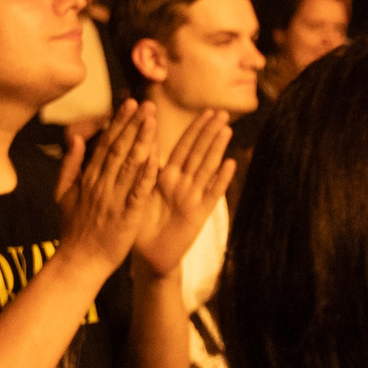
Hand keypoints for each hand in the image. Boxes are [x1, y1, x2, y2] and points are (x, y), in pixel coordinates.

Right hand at [55, 101, 160, 272]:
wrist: (80, 261)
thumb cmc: (74, 228)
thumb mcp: (63, 194)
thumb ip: (69, 165)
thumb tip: (73, 138)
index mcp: (88, 179)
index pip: (106, 144)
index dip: (119, 123)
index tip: (130, 104)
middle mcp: (101, 184)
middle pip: (119, 149)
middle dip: (134, 124)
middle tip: (147, 103)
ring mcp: (114, 199)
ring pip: (130, 164)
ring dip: (143, 140)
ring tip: (154, 121)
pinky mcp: (127, 215)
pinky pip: (139, 190)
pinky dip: (147, 172)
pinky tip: (157, 156)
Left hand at [130, 109, 234, 279]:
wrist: (148, 256)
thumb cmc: (140, 224)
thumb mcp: (138, 194)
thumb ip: (143, 171)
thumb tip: (145, 144)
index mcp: (166, 177)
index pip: (183, 147)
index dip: (194, 129)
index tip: (206, 111)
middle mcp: (182, 184)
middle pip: (198, 153)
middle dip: (210, 132)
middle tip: (222, 112)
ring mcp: (193, 198)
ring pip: (206, 168)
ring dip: (216, 149)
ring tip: (226, 129)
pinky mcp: (199, 214)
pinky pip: (211, 195)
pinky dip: (221, 180)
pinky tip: (230, 165)